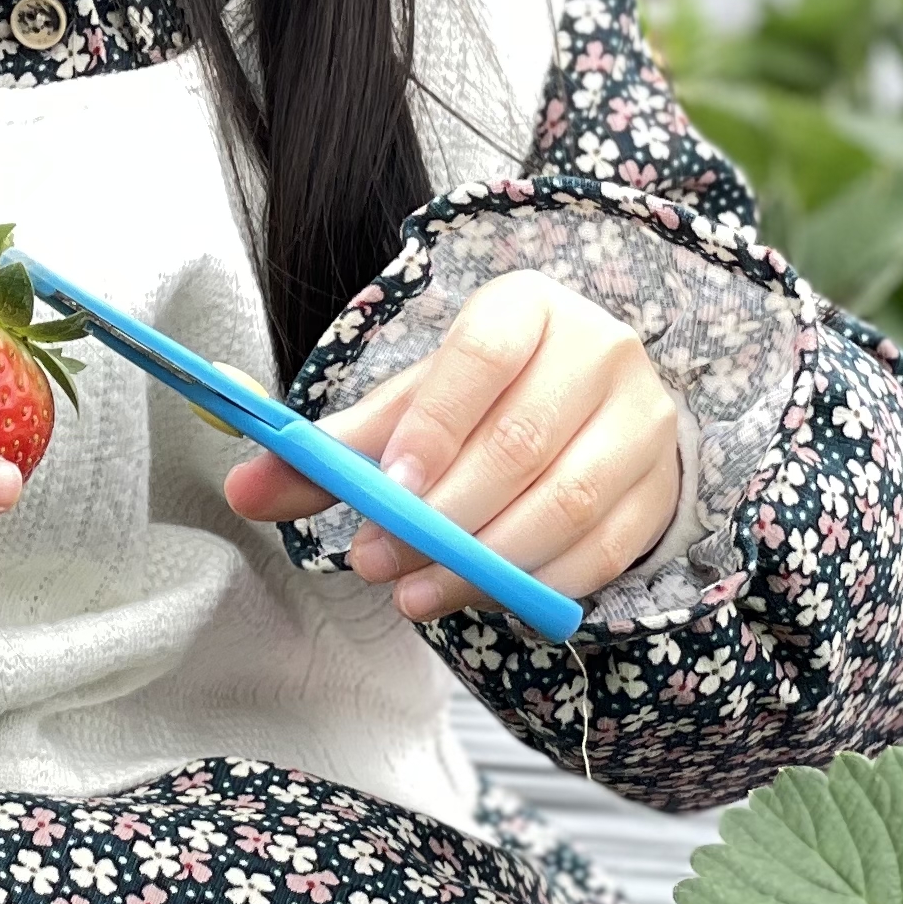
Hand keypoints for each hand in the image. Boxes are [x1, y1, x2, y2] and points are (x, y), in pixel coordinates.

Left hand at [222, 269, 679, 621]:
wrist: (581, 407)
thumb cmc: (480, 401)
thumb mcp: (407, 407)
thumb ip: (329, 450)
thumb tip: (242, 489)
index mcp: (528, 306)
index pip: (483, 354)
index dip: (433, 425)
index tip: (384, 489)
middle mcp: (599, 349)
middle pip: (523, 439)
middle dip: (441, 513)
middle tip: (376, 560)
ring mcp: (642, 419)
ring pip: (567, 501)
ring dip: (484, 560)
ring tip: (416, 592)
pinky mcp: (660, 487)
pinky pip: (603, 549)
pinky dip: (538, 584)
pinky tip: (483, 597)